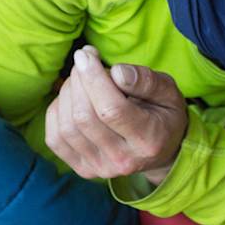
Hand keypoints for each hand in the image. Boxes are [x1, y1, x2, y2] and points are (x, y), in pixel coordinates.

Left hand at [45, 45, 187, 184]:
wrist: (161, 150)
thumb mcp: (169, 92)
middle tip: (85, 60)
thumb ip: (146, 81)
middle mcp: (123, 160)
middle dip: (78, 80)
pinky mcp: (83, 169)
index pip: (111, 109)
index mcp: (148, 140)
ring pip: (67, 127)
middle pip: (84, 117)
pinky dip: (57, 111)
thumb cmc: (163, 114)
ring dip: (67, 93)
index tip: (86, 54)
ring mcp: (100, 168)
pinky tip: (71, 99)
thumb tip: (117, 73)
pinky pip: (55, 138)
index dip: (93, 78)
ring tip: (80, 78)